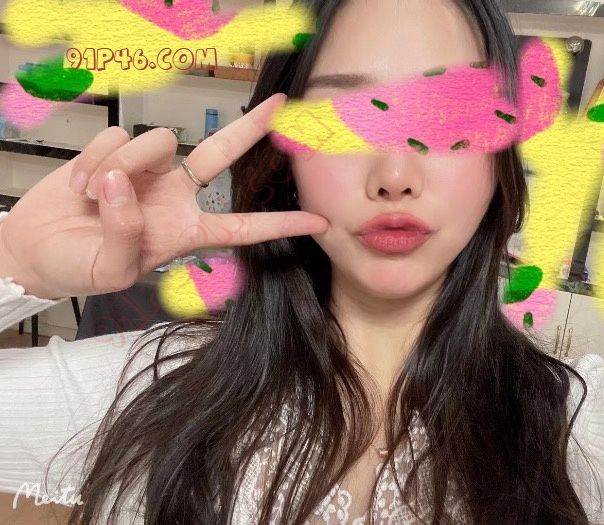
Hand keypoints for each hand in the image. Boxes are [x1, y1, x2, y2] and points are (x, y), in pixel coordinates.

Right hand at [0, 93, 328, 299]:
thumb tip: (125, 182)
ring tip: (92, 197)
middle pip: (219, 154)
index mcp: (186, 231)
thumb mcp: (111, 270)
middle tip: (279, 107)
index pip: (243, 227)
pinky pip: (115, 137)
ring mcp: (147, 171)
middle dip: (250, 130)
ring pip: (155, 141)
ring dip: (120, 165)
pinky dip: (92, 159)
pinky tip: (79, 184)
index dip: (280, 225)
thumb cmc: (80, 267)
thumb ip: (126, 234)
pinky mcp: (116, 152)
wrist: (36, 249)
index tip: (318, 221)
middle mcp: (175, 196)